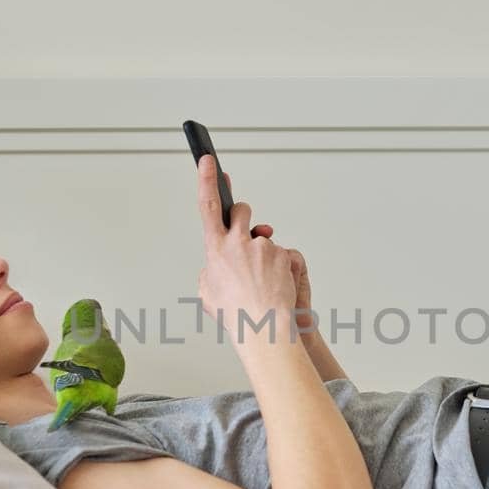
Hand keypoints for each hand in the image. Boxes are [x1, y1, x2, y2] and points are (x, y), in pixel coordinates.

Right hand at [196, 154, 296, 337]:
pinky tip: (274, 285)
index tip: (208, 161)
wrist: (264, 326)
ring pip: (263, 238)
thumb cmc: (236, 315)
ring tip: (261, 280)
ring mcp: (262, 246)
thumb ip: (210, 271)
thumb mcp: (208, 294)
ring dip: (262, 252)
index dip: (206, 180)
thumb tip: (215, 264)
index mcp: (215, 249)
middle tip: (245, 235)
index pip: (207, 205)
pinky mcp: (282, 254)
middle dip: (243, 217)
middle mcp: (237, 242)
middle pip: (241, 211)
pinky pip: (279, 254)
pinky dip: (278, 267)